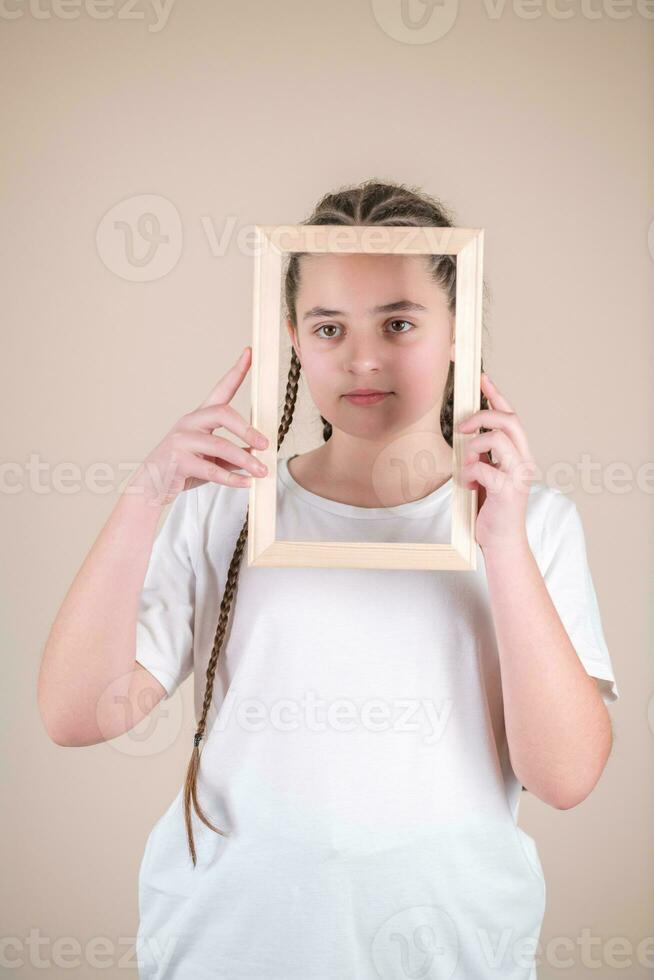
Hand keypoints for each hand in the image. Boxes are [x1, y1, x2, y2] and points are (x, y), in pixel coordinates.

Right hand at [128, 346, 269, 505]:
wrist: (151, 486)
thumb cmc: (183, 468)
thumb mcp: (212, 458)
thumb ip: (233, 452)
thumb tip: (259, 450)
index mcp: (200, 417)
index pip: (221, 389)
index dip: (237, 371)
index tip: (250, 353)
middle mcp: (190, 423)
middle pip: (222, 413)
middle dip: (247, 428)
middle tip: (266, 444)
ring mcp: (182, 441)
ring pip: (219, 446)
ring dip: (244, 459)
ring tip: (262, 472)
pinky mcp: (178, 461)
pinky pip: (211, 470)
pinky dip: (232, 478)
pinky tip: (246, 483)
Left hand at [456, 372, 535, 552]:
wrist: (503, 542)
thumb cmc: (493, 508)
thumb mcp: (489, 474)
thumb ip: (484, 455)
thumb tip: (468, 434)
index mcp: (520, 454)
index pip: (511, 416)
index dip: (497, 395)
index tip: (482, 378)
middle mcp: (523, 461)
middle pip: (508, 421)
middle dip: (482, 416)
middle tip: (462, 427)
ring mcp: (518, 476)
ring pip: (497, 440)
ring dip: (473, 448)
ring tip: (467, 466)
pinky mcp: (507, 491)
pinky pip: (484, 469)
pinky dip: (470, 474)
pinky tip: (468, 486)